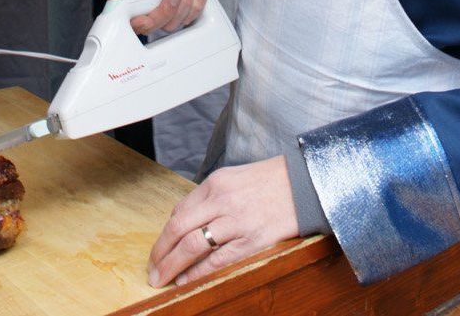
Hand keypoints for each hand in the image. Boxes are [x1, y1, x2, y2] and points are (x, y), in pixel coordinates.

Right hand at [105, 0, 202, 33]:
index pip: (127, 20)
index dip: (138, 22)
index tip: (147, 14)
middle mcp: (146, 6)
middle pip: (151, 26)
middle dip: (167, 9)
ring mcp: (164, 10)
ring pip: (172, 24)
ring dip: (184, 3)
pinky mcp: (182, 11)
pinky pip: (190, 18)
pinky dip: (197, 3)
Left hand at [147, 156, 298, 287]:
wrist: (307, 183)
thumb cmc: (271, 181)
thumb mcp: (235, 178)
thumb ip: (210, 197)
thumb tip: (186, 222)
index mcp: (216, 183)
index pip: (180, 211)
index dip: (164, 235)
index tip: (158, 250)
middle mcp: (223, 200)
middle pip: (179, 229)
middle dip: (160, 253)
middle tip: (152, 270)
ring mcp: (238, 221)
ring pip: (194, 246)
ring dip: (173, 266)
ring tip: (163, 279)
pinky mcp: (254, 240)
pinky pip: (218, 260)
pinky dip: (199, 272)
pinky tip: (188, 280)